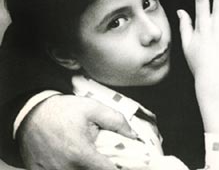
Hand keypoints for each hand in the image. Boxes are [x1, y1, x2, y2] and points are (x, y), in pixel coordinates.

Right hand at [18, 94, 135, 169]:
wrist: (31, 115)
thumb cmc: (62, 111)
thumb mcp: (92, 108)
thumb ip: (115, 120)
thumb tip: (133, 135)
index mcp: (81, 155)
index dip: (120, 168)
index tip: (126, 163)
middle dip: (101, 164)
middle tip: (101, 152)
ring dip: (86, 165)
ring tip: (82, 150)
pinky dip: (71, 166)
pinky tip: (70, 155)